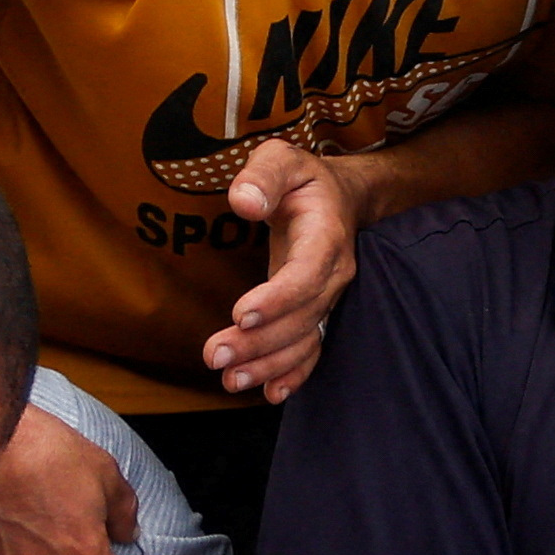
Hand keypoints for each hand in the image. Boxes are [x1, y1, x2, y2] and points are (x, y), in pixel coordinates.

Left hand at [206, 140, 366, 403]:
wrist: (338, 198)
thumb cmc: (301, 179)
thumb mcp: (281, 160)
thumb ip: (263, 176)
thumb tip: (244, 201)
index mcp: (326, 238)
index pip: (306, 276)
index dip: (278, 299)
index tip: (241, 315)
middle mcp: (332, 275)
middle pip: (302, 317)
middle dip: (260, 342)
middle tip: (216, 356)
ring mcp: (326, 298)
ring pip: (305, 340)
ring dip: (269, 365)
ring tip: (230, 379)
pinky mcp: (315, 312)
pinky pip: (311, 349)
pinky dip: (293, 374)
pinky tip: (270, 393)